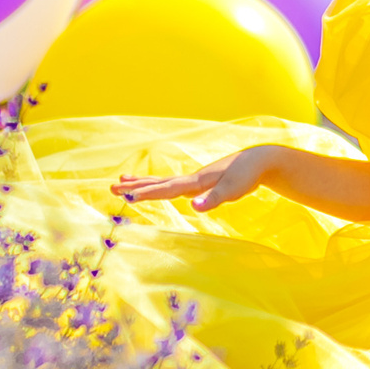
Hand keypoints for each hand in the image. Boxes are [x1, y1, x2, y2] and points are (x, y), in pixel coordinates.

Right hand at [113, 146, 280, 211]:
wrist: (258, 160)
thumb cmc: (247, 175)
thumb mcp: (233, 190)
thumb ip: (213, 199)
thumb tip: (195, 208)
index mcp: (196, 182)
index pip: (166, 188)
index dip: (147, 192)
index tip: (128, 195)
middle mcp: (191, 179)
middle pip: (158, 182)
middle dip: (135, 185)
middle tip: (111, 186)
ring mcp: (194, 179)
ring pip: (162, 181)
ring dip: (142, 182)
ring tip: (121, 180)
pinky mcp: (200, 182)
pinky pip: (173, 185)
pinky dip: (159, 185)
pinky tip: (155, 186)